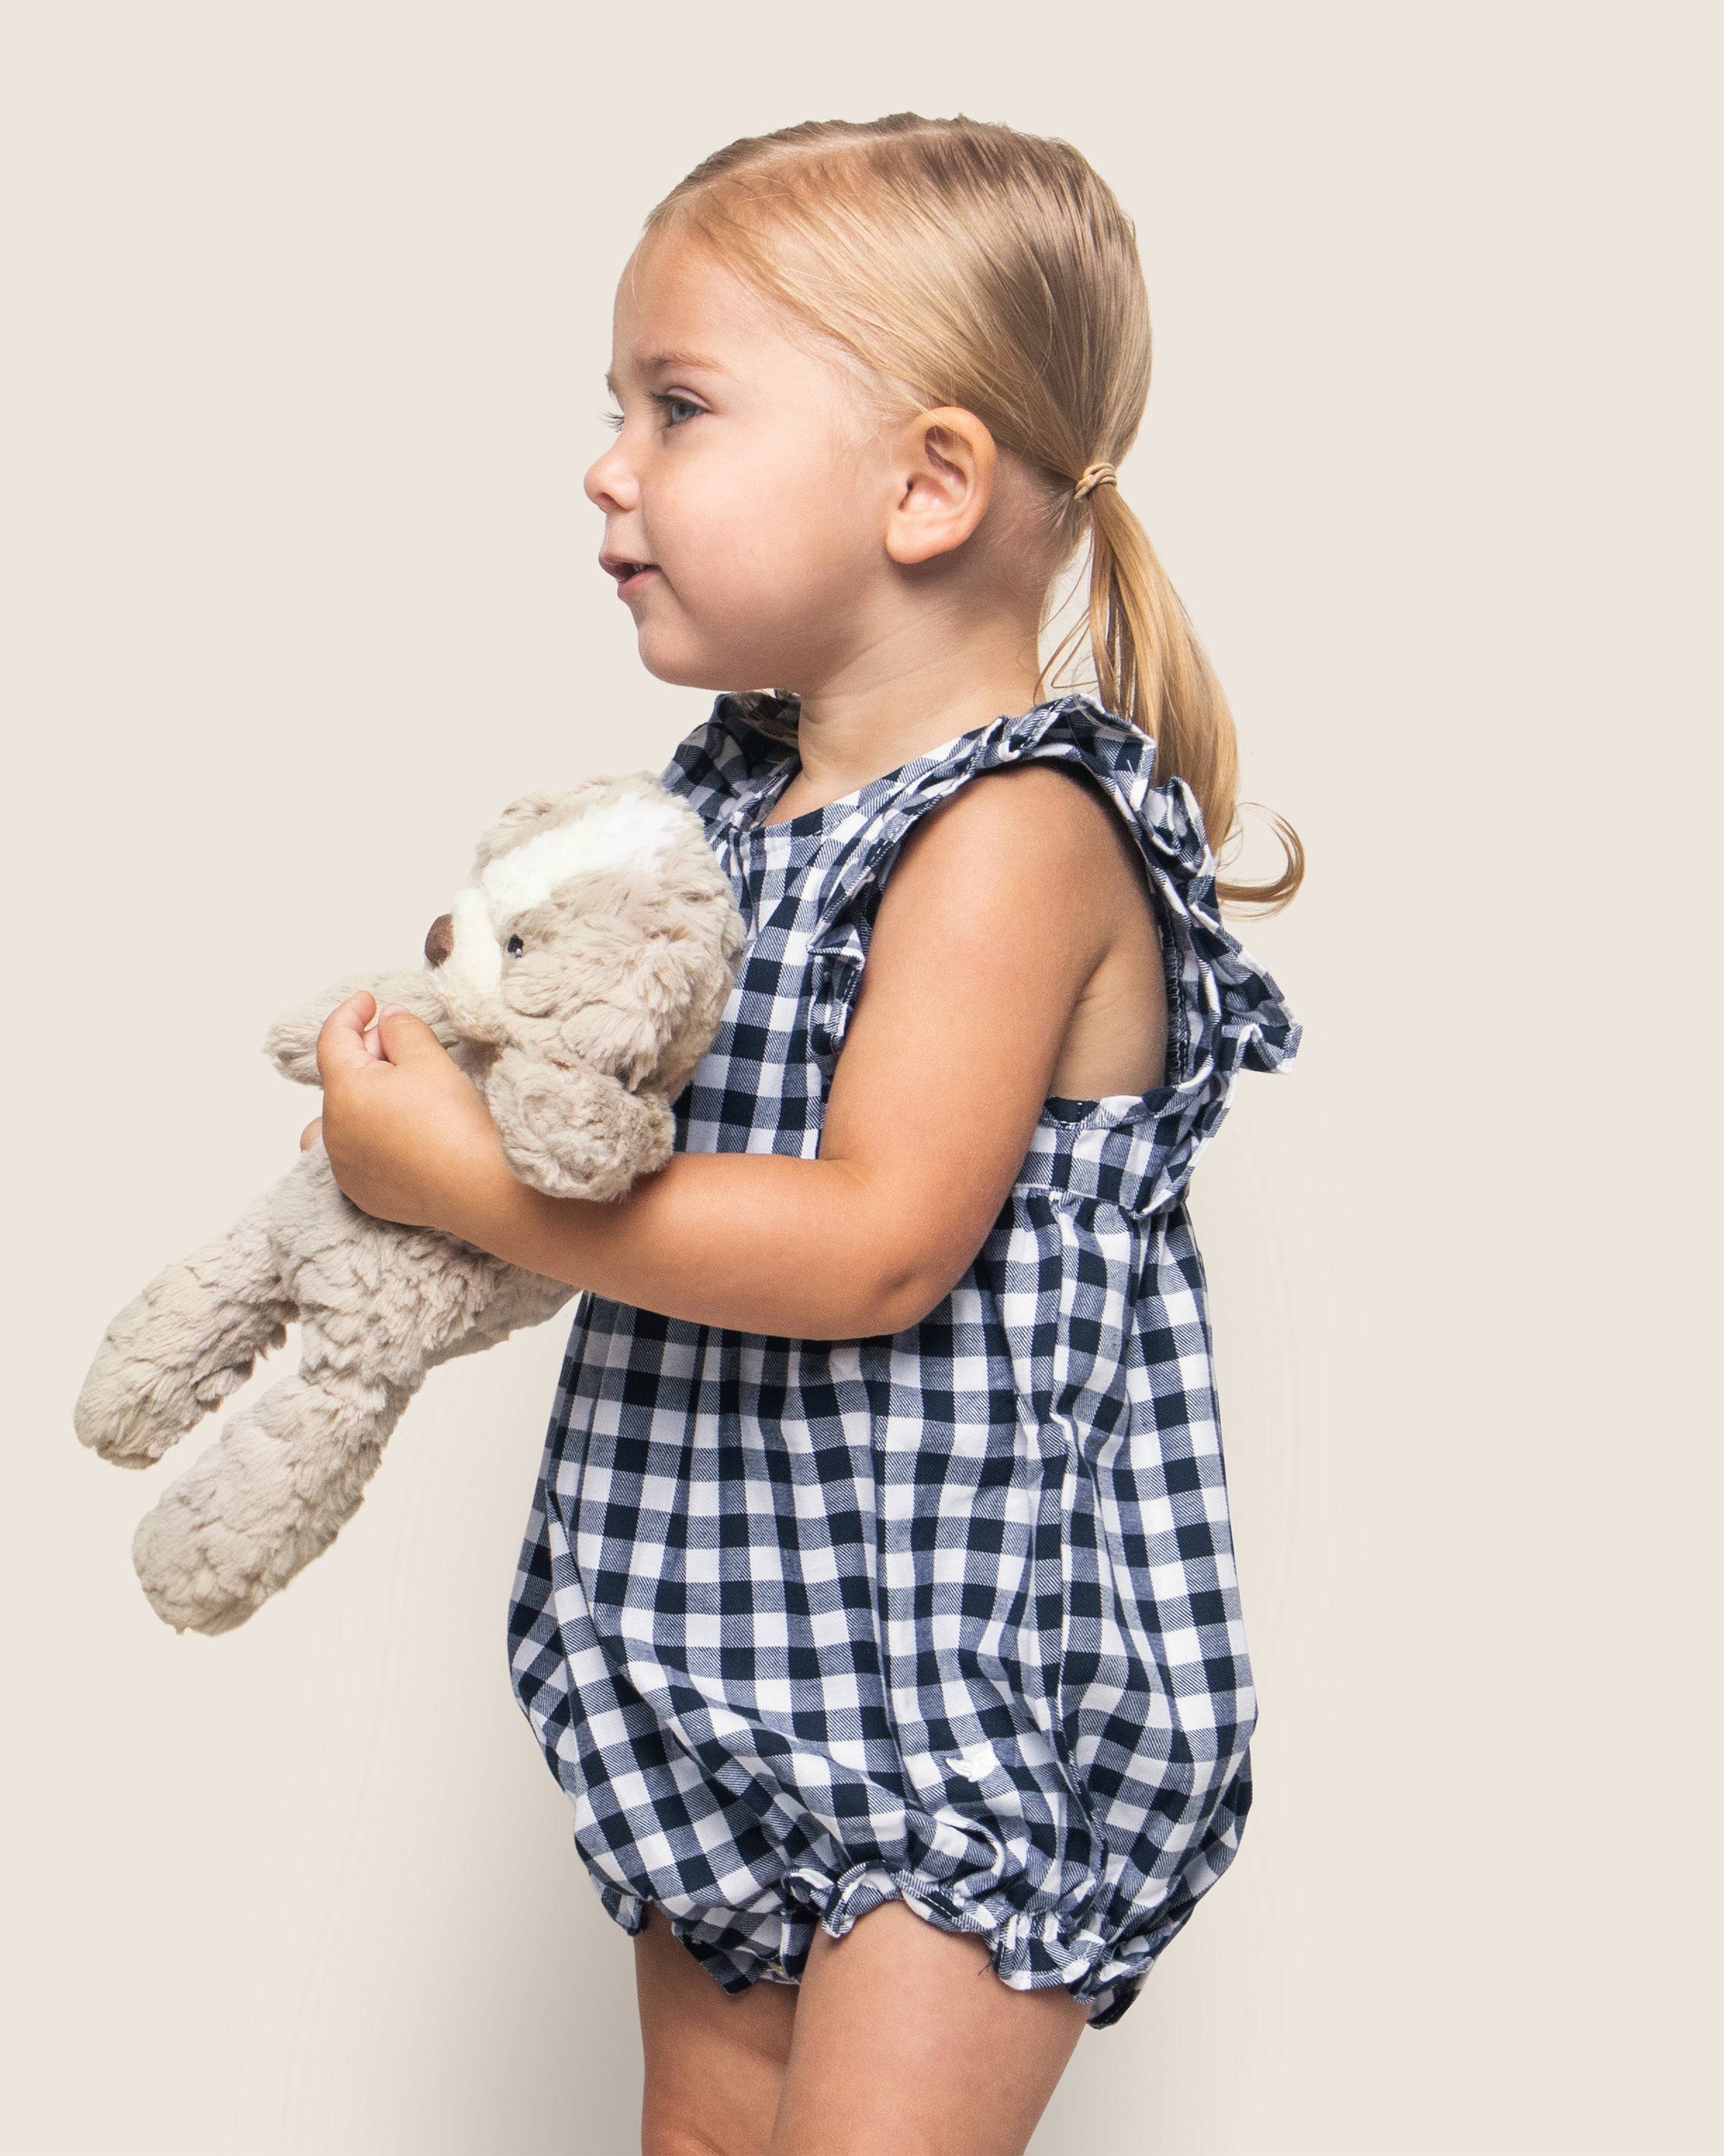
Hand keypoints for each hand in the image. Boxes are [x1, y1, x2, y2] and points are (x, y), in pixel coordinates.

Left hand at [310, 990, 506, 1230]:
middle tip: (406, 1049)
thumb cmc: (452, 1121)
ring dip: (360, 1100)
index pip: (332, 1038)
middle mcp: (333, 1131)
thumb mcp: (428, 1058)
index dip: (350, 1012)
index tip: (368, 1001)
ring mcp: (345, 1167)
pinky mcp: (362, 1193)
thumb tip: (387, 1019)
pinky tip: (396, 1135)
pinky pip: (352, 1157)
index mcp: (344, 1091)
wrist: (477, 1187)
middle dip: (367, 1056)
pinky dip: (366, 1138)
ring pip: (339, 1120)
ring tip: (392, 1094)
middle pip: (340, 1078)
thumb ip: (401, 1028)